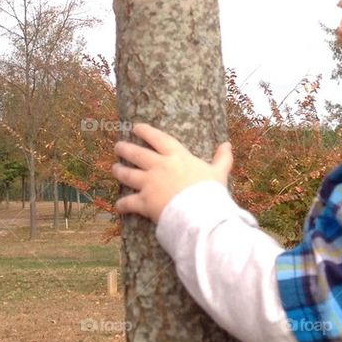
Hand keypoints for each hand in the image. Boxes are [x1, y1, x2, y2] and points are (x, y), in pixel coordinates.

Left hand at [111, 122, 232, 223]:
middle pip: (136, 154)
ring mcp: (149, 183)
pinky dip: (122, 204)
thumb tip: (227, 144)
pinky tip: (118, 205)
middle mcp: (159, 166)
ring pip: (127, 174)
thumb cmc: (210, 191)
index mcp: (176, 156)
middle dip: (125, 149)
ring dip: (119, 171)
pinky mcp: (144, 202)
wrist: (199, 214)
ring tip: (114, 168)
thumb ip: (222, 158)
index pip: (157, 138)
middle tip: (118, 146)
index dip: (145, 131)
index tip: (136, 127)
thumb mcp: (218, 172)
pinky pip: (128, 202)